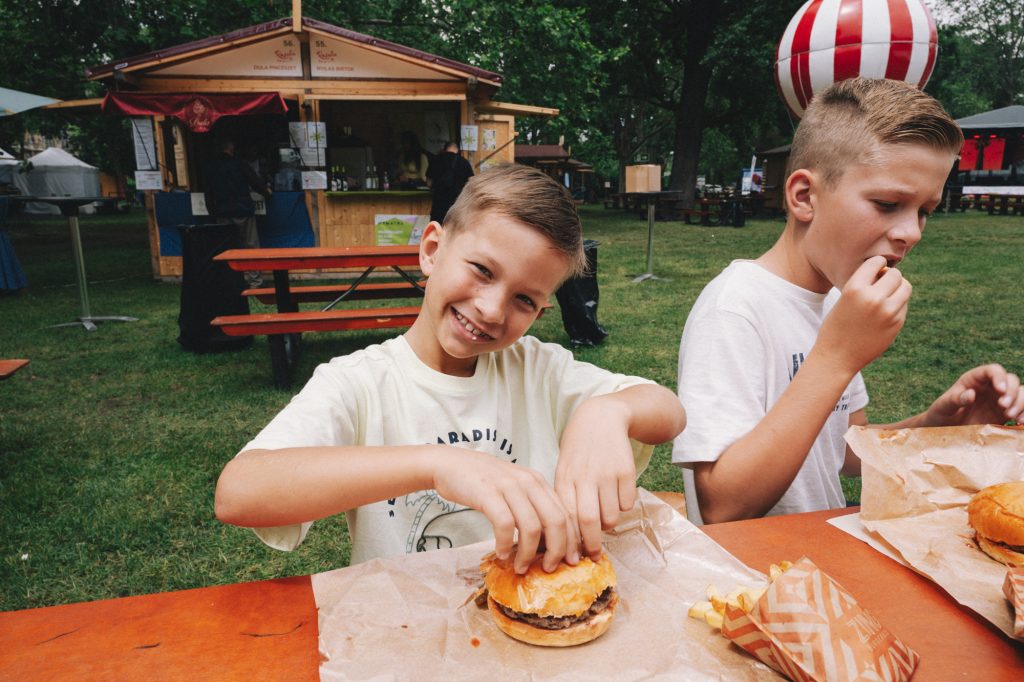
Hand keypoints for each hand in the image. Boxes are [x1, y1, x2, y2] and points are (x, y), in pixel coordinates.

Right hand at [431, 448, 576, 573]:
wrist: (448, 464)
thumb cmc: (481, 481)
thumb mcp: (513, 488)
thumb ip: (530, 506)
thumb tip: (548, 540)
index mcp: (537, 481)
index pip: (565, 513)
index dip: (573, 540)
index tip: (573, 561)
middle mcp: (528, 482)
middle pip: (556, 521)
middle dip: (557, 550)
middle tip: (550, 569)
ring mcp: (508, 487)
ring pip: (532, 527)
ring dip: (529, 553)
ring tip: (520, 567)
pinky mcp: (488, 494)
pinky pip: (505, 525)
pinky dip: (506, 544)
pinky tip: (502, 554)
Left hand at [554, 397, 636, 560]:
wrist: (601, 418)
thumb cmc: (578, 451)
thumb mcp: (564, 470)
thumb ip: (565, 499)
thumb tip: (564, 536)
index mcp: (564, 478)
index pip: (565, 518)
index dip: (569, 543)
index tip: (571, 559)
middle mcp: (585, 477)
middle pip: (588, 522)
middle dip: (591, 545)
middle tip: (594, 556)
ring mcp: (606, 474)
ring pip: (611, 516)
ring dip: (608, 524)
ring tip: (604, 517)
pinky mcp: (626, 471)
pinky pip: (627, 504)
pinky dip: (622, 508)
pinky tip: (616, 496)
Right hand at [816, 256, 910, 374]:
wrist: (837, 357)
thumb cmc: (837, 326)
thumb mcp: (843, 300)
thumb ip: (864, 285)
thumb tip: (888, 273)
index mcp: (854, 289)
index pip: (877, 262)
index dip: (877, 265)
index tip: (875, 271)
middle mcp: (873, 298)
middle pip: (895, 275)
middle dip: (889, 277)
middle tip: (881, 285)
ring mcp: (888, 312)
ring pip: (905, 287)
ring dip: (897, 288)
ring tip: (886, 296)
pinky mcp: (897, 323)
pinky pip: (904, 305)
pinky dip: (897, 305)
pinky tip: (883, 314)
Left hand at [921, 364, 1023, 425]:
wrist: (944, 430)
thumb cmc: (941, 414)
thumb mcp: (942, 407)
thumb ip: (954, 399)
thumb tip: (970, 394)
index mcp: (974, 379)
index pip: (992, 370)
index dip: (999, 377)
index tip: (1000, 390)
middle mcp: (989, 387)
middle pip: (1011, 380)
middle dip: (1012, 392)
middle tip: (1003, 407)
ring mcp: (999, 399)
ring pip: (1020, 393)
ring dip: (1021, 402)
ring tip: (1011, 416)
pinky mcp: (1005, 413)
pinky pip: (1022, 408)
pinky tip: (1020, 421)